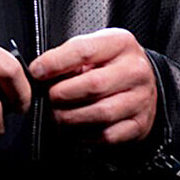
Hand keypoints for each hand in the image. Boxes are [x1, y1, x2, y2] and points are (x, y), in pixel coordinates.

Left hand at [30, 28, 156, 144]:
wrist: (143, 83)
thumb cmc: (111, 64)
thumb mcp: (93, 48)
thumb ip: (68, 57)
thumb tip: (40, 72)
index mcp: (121, 43)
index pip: (84, 51)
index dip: (55, 63)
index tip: (36, 72)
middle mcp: (135, 70)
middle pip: (93, 85)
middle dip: (63, 94)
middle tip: (48, 97)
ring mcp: (141, 99)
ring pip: (101, 113)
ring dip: (71, 117)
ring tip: (58, 114)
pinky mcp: (140, 124)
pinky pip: (107, 135)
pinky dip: (85, 135)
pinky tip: (75, 128)